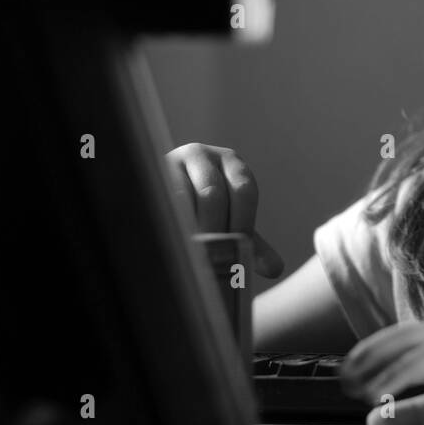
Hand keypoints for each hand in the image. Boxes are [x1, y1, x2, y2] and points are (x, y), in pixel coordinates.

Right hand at [164, 142, 283, 278]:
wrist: (158, 196)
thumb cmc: (203, 211)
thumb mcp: (230, 222)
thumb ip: (252, 244)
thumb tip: (275, 269)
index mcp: (231, 163)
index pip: (244, 190)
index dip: (242, 224)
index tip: (238, 255)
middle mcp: (203, 155)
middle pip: (214, 194)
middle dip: (215, 230)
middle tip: (214, 262)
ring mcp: (172, 161)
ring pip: (183, 197)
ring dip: (190, 230)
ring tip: (194, 256)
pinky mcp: (148, 176)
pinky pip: (159, 201)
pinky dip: (170, 224)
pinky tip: (174, 243)